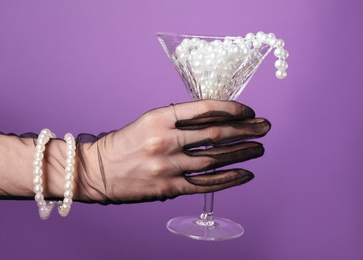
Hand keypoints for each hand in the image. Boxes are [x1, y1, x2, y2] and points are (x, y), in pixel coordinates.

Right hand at [78, 100, 270, 203]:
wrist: (98, 170)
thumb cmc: (125, 142)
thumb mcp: (150, 120)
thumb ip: (180, 120)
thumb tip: (216, 121)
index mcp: (159, 117)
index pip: (205, 109)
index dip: (232, 109)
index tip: (248, 111)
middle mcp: (165, 140)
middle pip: (215, 133)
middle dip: (246, 129)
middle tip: (265, 127)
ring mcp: (167, 166)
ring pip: (215, 159)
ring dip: (242, 153)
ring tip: (259, 149)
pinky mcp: (167, 188)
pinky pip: (205, 184)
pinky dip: (228, 179)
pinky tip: (245, 174)